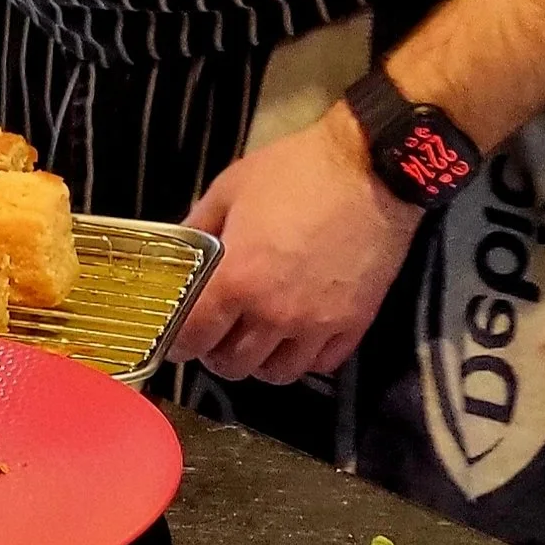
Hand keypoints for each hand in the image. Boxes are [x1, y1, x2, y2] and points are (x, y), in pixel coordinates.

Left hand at [171, 109, 421, 383]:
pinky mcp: (354, 326)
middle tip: (214, 331)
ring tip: (253, 336)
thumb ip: (199, 226)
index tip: (176, 336)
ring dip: (258, 361)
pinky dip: (302, 357)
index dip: (178, 342)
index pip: (194, 337)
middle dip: (214, 352)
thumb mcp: (230, 188)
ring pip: (277, 373)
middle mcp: (275, 314)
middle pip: (233, 365)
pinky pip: (320, 364)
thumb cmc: (293, 172)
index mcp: (238, 280)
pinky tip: (294, 333)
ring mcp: (317, 326)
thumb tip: (180, 250)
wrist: (369, 171)